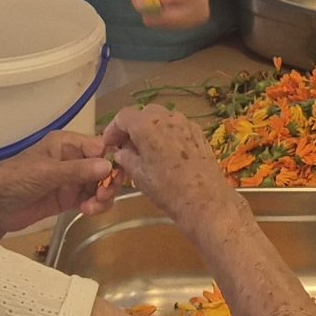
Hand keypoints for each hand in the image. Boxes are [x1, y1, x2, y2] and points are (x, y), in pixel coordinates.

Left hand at [0, 131, 115, 239]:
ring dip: (102, 196)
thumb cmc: (15, 180)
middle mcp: (71, 159)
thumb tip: (108, 166)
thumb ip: (77, 170)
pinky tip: (87, 211)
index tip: (115, 176)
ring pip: (99, 185)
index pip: (99, 146)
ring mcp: (70, 181)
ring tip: (92, 207)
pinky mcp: (67, 200)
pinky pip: (90, 200)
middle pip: (103, 167)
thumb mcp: (47, 172)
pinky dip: (94, 206)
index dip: (110, 159)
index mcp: (65, 144)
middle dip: (108, 181)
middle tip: (103, 195)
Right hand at [100, 105, 243, 235]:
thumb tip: (121, 152)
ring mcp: (186, 124)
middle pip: (144, 114)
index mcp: (148, 125)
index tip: (110, 144)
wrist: (205, 201)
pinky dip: (167, 135)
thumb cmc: (167, 189)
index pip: (124, 116)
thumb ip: (126, 158)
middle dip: (133, 128)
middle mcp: (168, 118)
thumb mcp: (139, 175)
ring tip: (146, 151)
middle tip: (127, 147)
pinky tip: (166, 154)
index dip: (114, 129)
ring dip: (151, 130)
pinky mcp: (199, 133)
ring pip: (162, 119)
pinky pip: (177, 127)